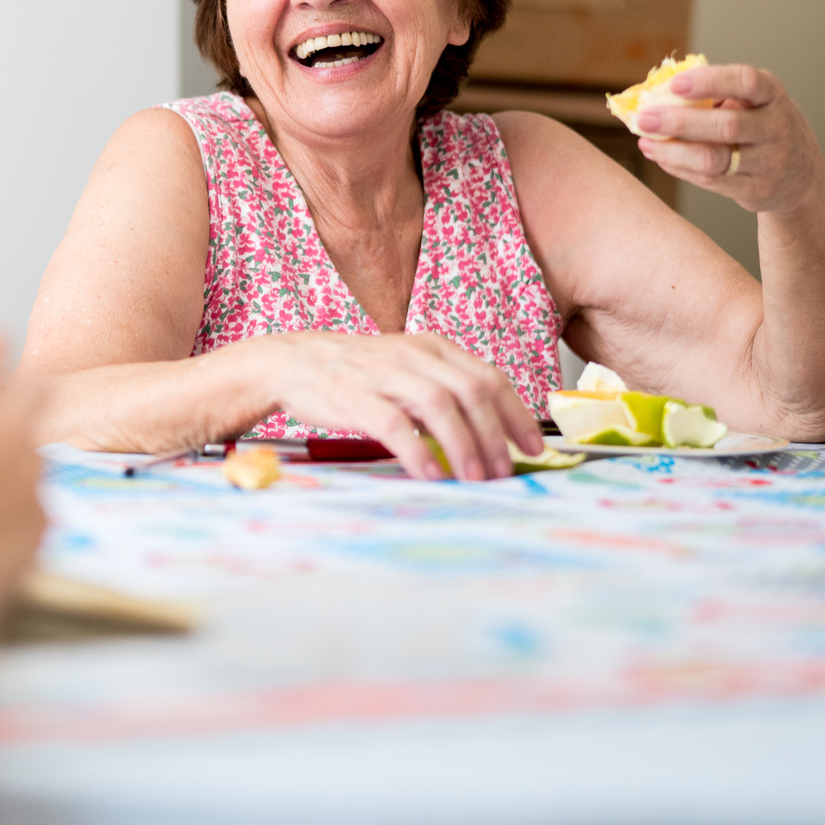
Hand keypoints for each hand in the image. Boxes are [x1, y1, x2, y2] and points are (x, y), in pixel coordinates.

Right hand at [239, 329, 542, 481]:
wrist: (291, 363)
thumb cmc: (354, 373)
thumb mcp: (405, 367)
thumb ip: (443, 390)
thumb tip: (488, 434)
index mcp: (431, 347)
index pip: (488, 377)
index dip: (516, 414)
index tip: (533, 447)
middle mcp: (413, 355)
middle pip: (471, 391)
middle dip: (496, 435)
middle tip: (504, 472)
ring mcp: (384, 374)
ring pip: (440, 405)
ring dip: (465, 446)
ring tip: (475, 478)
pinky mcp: (355, 397)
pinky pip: (395, 425)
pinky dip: (418, 452)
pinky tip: (431, 475)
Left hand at [635, 62, 824, 214]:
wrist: (801, 175)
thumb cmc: (762, 127)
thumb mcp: (753, 102)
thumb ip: (716, 96)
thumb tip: (656, 93)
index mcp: (772, 95)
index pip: (746, 82)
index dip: (709, 81)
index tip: (675, 84)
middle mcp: (776, 127)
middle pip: (726, 125)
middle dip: (680, 122)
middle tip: (644, 118)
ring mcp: (768, 161)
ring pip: (712, 159)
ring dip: (672, 151)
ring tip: (645, 142)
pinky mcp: (755, 189)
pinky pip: (708, 179)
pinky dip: (678, 167)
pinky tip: (660, 156)